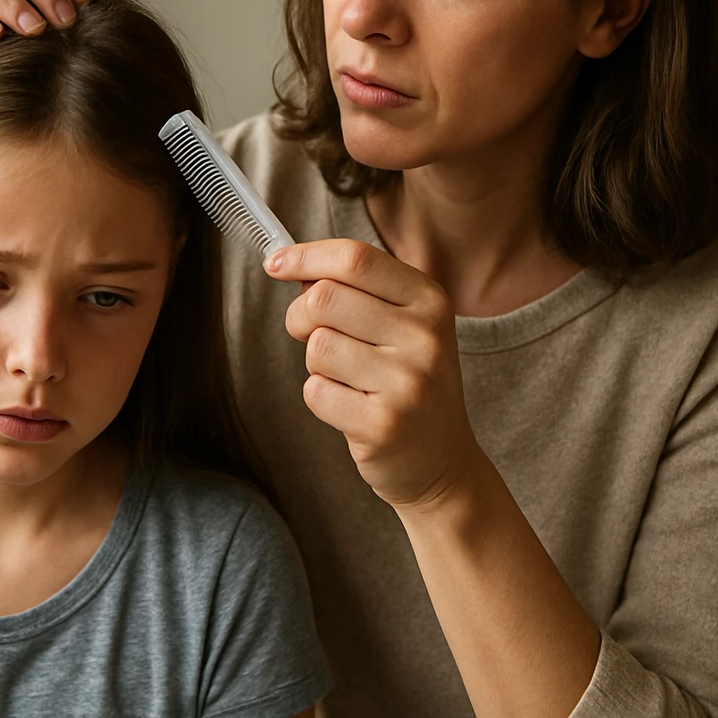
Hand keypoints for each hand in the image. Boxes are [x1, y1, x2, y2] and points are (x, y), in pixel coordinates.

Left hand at [266, 239, 482, 510]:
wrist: (442, 461)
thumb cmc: (406, 381)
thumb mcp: (402, 325)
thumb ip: (355, 290)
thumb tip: (287, 261)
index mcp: (430, 300)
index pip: (355, 259)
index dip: (306, 256)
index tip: (275, 263)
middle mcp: (425, 337)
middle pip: (325, 298)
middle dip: (300, 315)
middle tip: (308, 334)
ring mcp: (408, 382)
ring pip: (317, 346)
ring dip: (316, 363)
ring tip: (346, 378)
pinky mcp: (385, 424)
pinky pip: (316, 391)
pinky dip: (320, 397)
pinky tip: (349, 407)